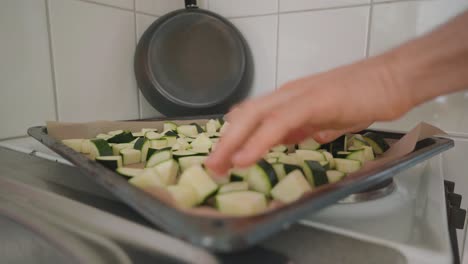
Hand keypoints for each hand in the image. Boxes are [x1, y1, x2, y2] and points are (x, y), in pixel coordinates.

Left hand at [205, 56, 412, 174]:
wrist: (393, 79)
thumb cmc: (365, 97)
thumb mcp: (328, 118)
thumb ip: (310, 127)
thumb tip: (300, 138)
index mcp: (290, 100)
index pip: (252, 116)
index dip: (234, 136)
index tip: (222, 158)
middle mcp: (288, 94)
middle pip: (245, 116)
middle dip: (225, 142)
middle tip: (211, 167)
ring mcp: (300, 95)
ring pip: (255, 117)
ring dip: (233, 143)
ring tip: (219, 165)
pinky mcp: (314, 100)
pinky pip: (279, 122)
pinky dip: (258, 141)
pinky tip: (245, 157)